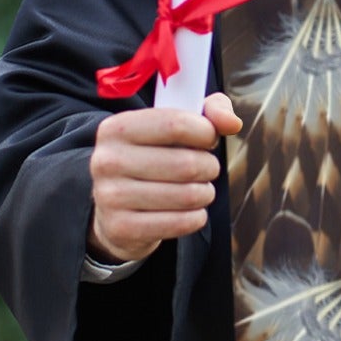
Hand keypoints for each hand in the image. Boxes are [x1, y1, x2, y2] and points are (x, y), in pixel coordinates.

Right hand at [87, 91, 242, 263]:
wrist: (116, 208)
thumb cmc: (154, 157)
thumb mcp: (175, 125)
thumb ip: (210, 112)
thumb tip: (232, 123)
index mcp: (117, 128)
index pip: (176, 124)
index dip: (206, 132)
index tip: (208, 139)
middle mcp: (107, 160)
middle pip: (186, 164)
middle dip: (209, 167)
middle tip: (206, 169)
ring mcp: (110, 196)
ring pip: (188, 195)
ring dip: (205, 193)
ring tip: (198, 190)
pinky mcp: (121, 228)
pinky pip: (180, 223)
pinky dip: (196, 217)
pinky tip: (189, 212)